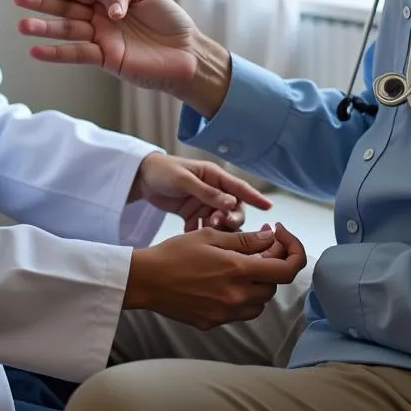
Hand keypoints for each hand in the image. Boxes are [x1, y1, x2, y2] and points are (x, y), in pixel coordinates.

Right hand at [15, 0, 231, 116]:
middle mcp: (101, 16)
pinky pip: (77, 54)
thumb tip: (102, 5)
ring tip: (21, 24)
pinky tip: (35, 50)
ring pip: (67, 30)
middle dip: (42, 0)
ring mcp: (101, 38)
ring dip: (44, 27)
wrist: (189, 53)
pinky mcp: (106, 58)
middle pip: (66, 6)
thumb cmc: (170, 21)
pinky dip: (56, 53)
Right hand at [124, 223, 306, 329]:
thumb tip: (271, 238)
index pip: (287, 270)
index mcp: (239, 271)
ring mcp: (225, 313)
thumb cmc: (176, 252)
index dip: (292, 251)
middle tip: (258, 247)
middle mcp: (237, 297)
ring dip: (258, 284)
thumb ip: (246, 240)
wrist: (147, 280)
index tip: (280, 235)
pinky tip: (223, 281)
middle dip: (271, 265)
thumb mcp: (212, 237)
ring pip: (259, 303)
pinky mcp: (213, 322)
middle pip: (273, 286)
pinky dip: (240, 297)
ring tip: (240, 265)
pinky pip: (239, 312)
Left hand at [130, 153, 272, 230]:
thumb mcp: (184, 180)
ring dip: (217, 227)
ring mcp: (203, 203)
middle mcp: (212, 190)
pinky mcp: (192, 214)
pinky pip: (202, 228)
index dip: (255, 197)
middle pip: (232, 208)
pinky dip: (201, 234)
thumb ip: (206, 192)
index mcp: (214, 176)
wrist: (141, 178)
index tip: (269, 208)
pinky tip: (195, 238)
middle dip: (231, 217)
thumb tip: (230, 202)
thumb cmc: (163, 171)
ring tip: (208, 228)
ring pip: (219, 220)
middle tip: (222, 222)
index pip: (239, 187)